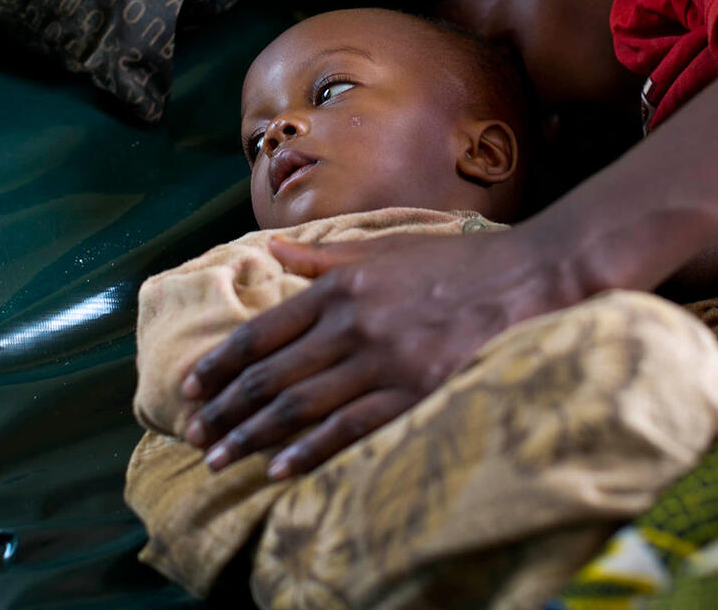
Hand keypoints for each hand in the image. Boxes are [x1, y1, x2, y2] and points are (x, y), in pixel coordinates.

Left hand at [179, 227, 567, 478]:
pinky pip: (350, 430)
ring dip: (253, 437)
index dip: (219, 363)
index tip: (190, 388)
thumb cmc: (455, 262)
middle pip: (270, 376)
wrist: (527, 277)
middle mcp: (351, 324)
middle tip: (194, 435)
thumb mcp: (382, 246)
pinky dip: (309, 452)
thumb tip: (272, 248)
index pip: (261, 332)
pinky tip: (279, 470)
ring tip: (219, 460)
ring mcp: (382, 362)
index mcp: (339, 285)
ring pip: (299, 408)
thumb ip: (322, 256)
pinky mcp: (414, 393)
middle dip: (225, 410)